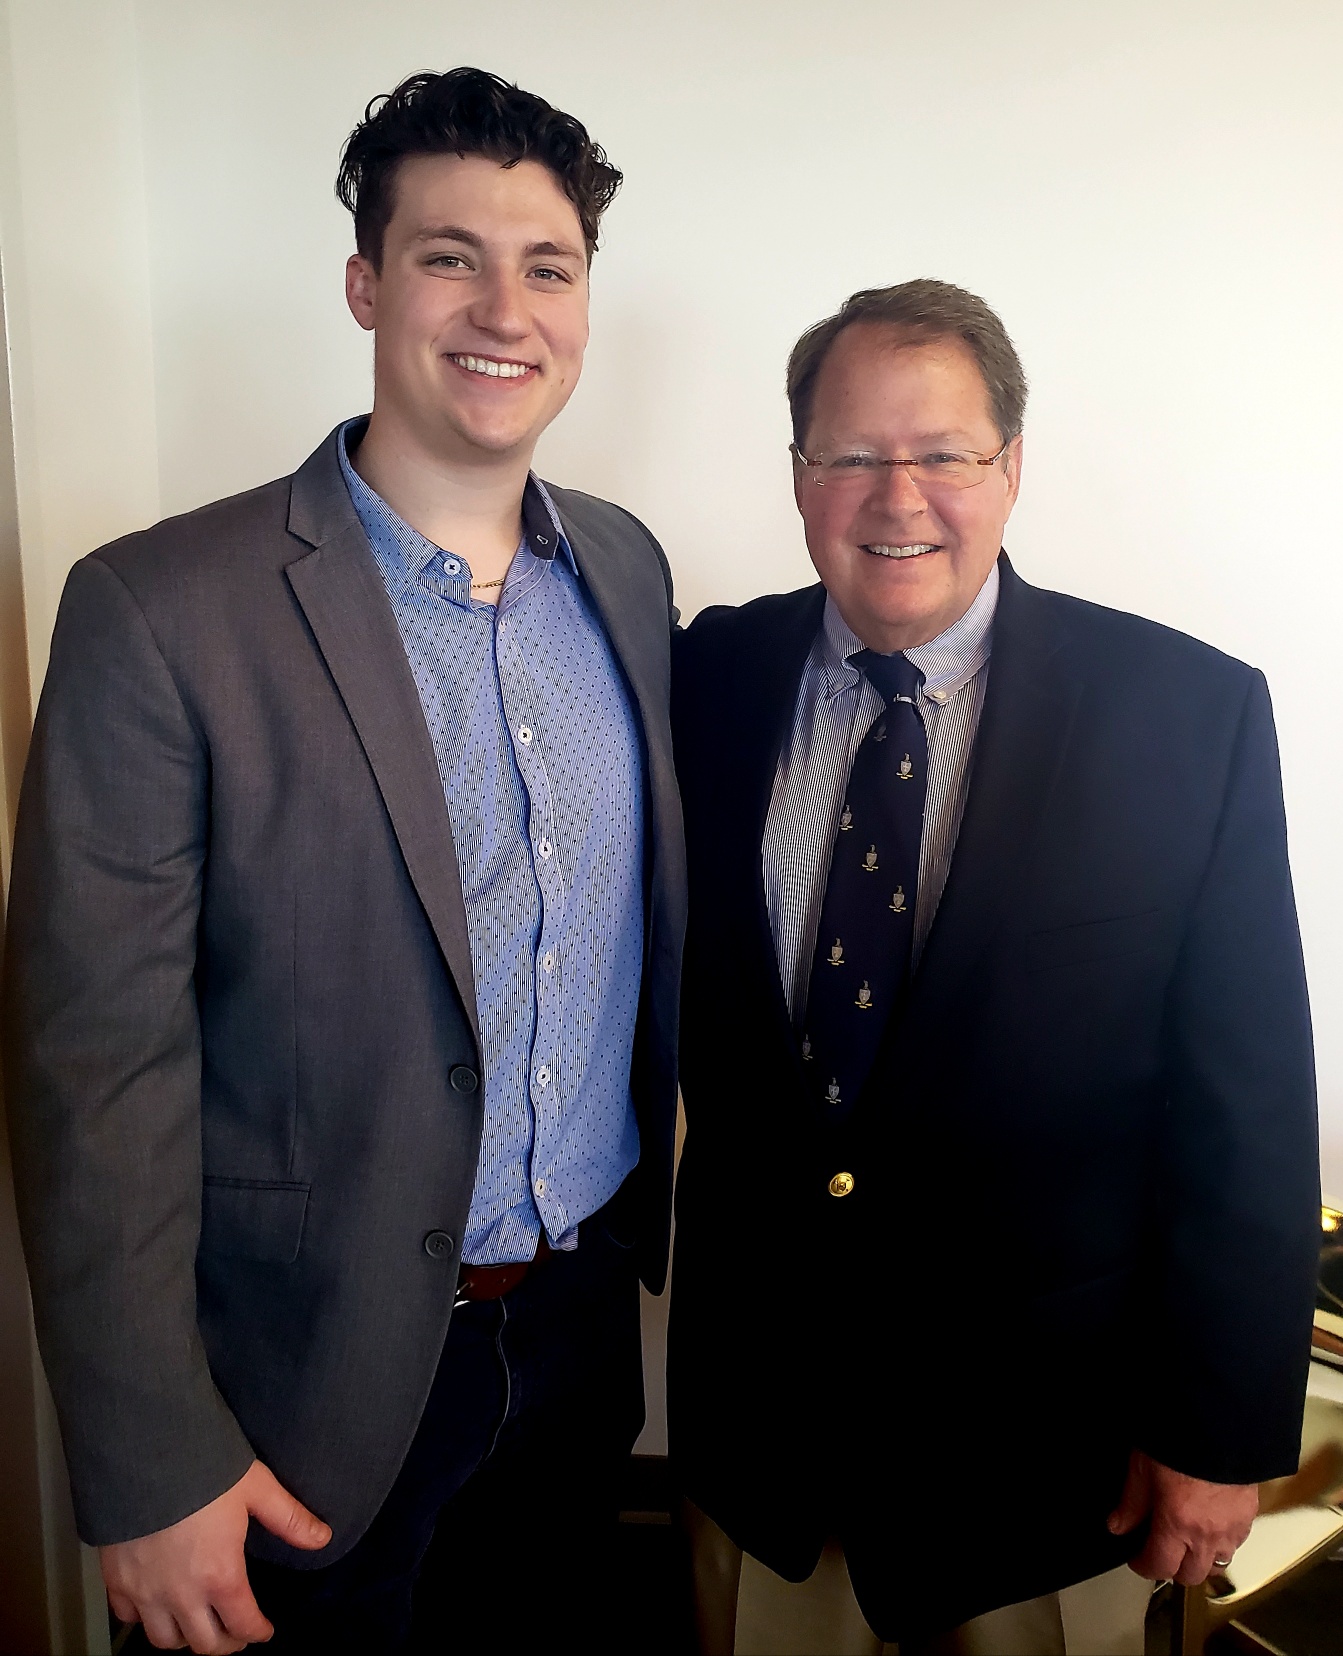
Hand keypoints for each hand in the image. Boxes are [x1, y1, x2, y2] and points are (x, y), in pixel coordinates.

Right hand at [101, 1460, 330, 1652]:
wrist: (145, 1456)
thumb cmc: (205, 1470)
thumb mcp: (257, 1488)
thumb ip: (289, 1518)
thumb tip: (323, 1538)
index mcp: (220, 1576)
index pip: (243, 1624)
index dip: (258, 1632)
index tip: (264, 1632)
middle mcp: (181, 1595)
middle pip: (204, 1643)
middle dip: (225, 1644)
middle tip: (235, 1634)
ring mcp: (145, 1592)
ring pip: (165, 1640)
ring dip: (185, 1639)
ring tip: (198, 1626)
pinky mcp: (116, 1581)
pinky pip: (129, 1619)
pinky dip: (145, 1620)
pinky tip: (157, 1607)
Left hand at [1107, 1449, 1257, 1584]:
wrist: (1219, 1419)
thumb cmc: (1179, 1436)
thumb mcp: (1142, 1466)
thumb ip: (1131, 1502)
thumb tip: (1118, 1525)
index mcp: (1177, 1523)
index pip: (1159, 1566)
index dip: (1143, 1565)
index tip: (1136, 1558)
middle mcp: (1207, 1533)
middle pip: (1190, 1575)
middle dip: (1172, 1568)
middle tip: (1159, 1550)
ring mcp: (1232, 1527)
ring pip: (1217, 1564)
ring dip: (1200, 1560)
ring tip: (1186, 1543)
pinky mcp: (1250, 1514)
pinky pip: (1236, 1543)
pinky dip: (1222, 1543)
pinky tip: (1210, 1526)